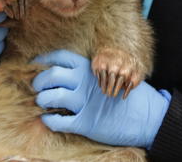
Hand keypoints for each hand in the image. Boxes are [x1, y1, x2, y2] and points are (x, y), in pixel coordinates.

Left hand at [32, 50, 170, 147]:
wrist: (147, 116)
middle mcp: (86, 83)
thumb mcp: (111, 74)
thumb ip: (90, 72)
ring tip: (42, 101)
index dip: (44, 59)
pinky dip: (49, 120)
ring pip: (52, 97)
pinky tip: (47, 119)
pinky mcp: (86, 123)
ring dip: (42, 99)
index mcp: (91, 68)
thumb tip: (68, 71)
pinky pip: (60, 121)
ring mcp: (85, 103)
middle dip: (39, 80)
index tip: (34, 63)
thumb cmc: (128, 95)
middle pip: (52, 75)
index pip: (61, 57)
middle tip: (37, 86)